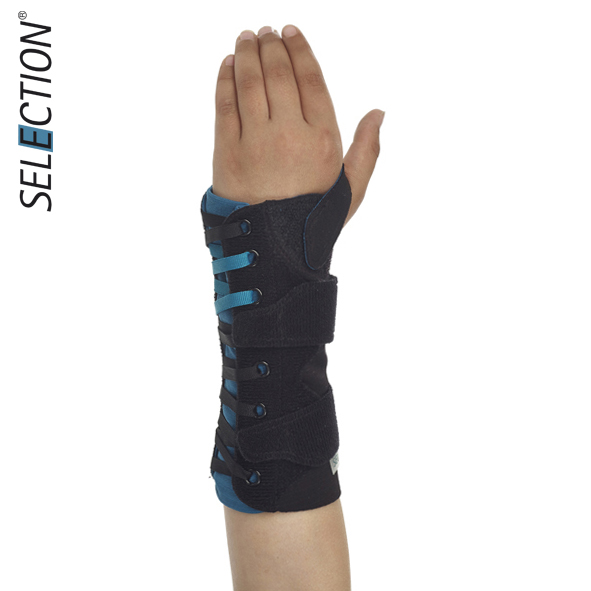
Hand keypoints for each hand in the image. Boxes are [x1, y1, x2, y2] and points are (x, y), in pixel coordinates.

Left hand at [212, 25, 383, 224]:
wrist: (271, 250)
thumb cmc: (312, 220)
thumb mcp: (351, 191)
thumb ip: (367, 151)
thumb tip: (378, 113)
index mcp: (322, 140)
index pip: (311, 80)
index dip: (300, 50)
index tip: (292, 32)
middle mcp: (289, 134)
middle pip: (279, 74)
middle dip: (272, 45)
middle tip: (267, 32)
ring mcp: (255, 142)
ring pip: (250, 83)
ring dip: (247, 53)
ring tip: (248, 38)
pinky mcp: (226, 152)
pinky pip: (224, 105)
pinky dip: (225, 79)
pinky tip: (229, 64)